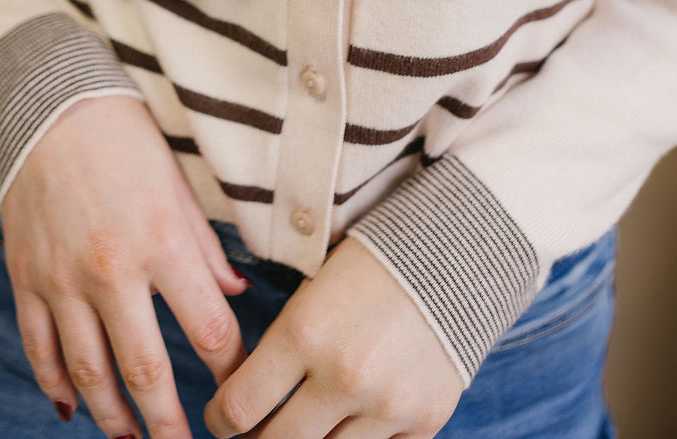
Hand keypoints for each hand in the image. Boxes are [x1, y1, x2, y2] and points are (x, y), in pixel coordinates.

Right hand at [0, 93, 251, 437]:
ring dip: (114, 418)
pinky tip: (73, 409)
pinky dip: (56, 386)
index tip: (240, 398)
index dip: (230, 372)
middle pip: (146, 370)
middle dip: (170, 423)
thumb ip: (206, 247)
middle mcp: (111, 268)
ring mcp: (62, 278)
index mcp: (161, 241)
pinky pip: (40, 348)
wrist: (49, 103)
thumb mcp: (179, 184)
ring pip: (89, 373)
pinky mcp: (27, 277)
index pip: (208, 328)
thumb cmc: (126, 138)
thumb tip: (235, 296)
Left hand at [202, 236, 464, 438]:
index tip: (221, 416)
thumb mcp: (313, 291)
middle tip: (255, 430)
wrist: (456, 255)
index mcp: (305, 332)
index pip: (238, 407)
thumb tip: (245, 403)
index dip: (220, 418)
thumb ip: (281, 348)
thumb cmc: (372, 265)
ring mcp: (387, 406)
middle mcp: (344, 376)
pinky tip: (352, 418)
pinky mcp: (424, 422)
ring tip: (304, 423)